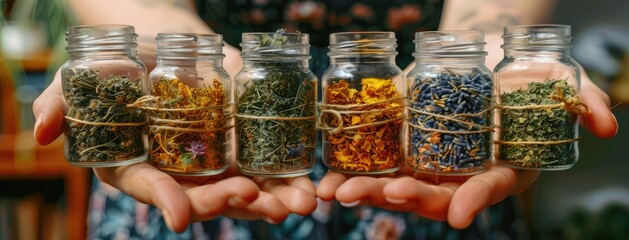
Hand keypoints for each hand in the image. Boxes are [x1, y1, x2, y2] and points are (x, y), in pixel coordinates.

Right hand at [33, 70, 316, 231]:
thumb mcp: (88, 73)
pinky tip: (309, 185)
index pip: (149, 187)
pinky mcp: (241, 144)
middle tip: (248, 198)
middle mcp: (178, 170)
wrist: (164, 38)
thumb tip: (38, 133)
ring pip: (240, 190)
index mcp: (138, 163)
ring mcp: (212, 161)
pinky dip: (286, 178)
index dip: (163, 201)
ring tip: (297, 203)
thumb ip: (62, 101)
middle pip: (202, 196)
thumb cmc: (121, 58)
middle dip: (226, 203)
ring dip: (269, 201)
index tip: (177, 216)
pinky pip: (265, 167)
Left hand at [317, 75, 617, 227]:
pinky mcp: (399, 148)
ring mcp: (427, 165)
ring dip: (368, 191)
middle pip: (433, 194)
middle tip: (388, 192)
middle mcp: (459, 174)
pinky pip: (373, 167)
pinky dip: (349, 175)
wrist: (482, 58)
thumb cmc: (524, 76)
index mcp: (497, 168)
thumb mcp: (560, 82)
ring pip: (396, 187)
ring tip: (340, 191)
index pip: (488, 188)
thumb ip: (584, 102)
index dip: (475, 200)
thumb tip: (606, 124)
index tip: (457, 215)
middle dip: (409, 197)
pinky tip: (327, 181)